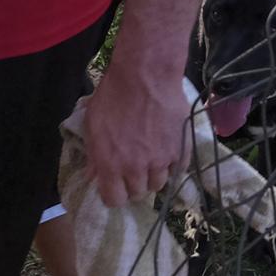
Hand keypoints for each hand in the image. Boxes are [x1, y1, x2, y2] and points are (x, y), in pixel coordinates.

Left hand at [82, 60, 190, 207]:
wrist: (145, 75)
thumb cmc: (113, 96)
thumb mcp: (93, 124)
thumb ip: (94, 154)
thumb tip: (93, 175)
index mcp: (111, 164)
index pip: (114, 200)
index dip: (114, 195)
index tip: (115, 187)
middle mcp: (136, 168)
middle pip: (138, 194)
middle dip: (133, 184)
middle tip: (133, 169)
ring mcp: (161, 161)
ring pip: (159, 184)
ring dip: (153, 175)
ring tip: (150, 159)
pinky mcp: (181, 150)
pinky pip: (178, 169)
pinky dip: (172, 163)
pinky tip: (166, 150)